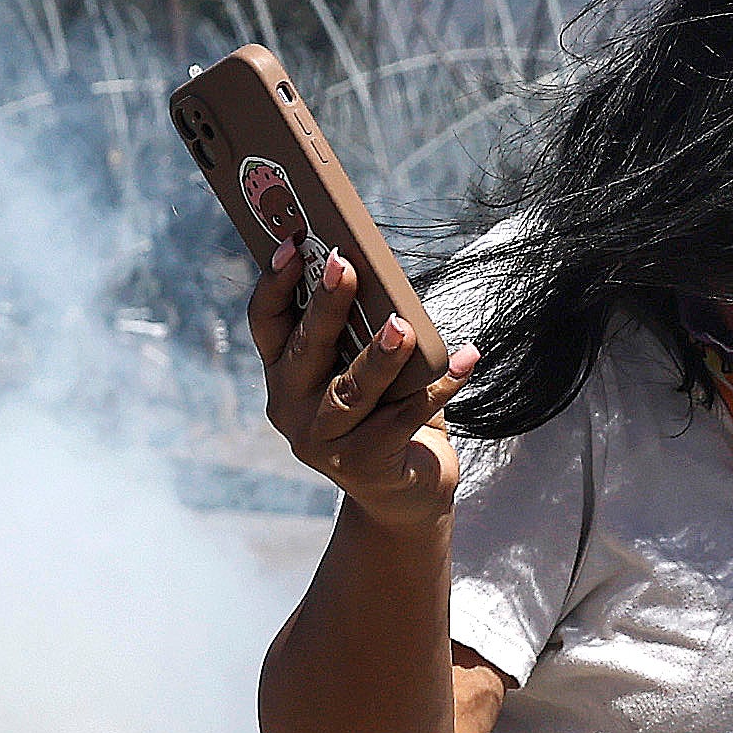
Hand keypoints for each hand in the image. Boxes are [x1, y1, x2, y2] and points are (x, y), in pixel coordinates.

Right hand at [247, 241, 476, 533]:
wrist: (401, 489)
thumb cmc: (381, 410)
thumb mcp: (359, 364)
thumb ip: (358, 329)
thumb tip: (384, 278)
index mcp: (284, 373)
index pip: (266, 324)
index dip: (274, 283)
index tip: (293, 243)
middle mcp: (290, 408)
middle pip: (305, 351)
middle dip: (325, 306)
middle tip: (345, 265)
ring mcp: (323, 442)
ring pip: (351, 391)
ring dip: (379, 356)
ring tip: (402, 326)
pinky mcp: (364, 465)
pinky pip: (405, 419)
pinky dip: (439, 387)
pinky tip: (466, 360)